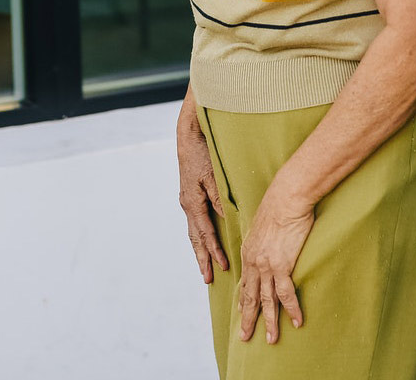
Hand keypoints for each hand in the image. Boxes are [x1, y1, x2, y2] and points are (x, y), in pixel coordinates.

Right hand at [176, 107, 229, 282]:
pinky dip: (200, 236)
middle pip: (195, 239)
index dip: (214, 251)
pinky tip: (206, 241)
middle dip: (202, 259)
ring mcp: (187, 201)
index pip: (205, 234)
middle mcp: (187, 205)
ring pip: (194, 232)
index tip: (223, 267)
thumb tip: (227, 219)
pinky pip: (196, 222)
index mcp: (192, 203)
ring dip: (200, 250)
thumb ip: (219, 199)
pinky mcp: (191, 196)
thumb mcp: (213, 176)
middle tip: (208, 279)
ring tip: (206, 267)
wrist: (189, 135)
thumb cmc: (203, 154)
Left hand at [237, 193, 313, 343]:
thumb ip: (263, 238)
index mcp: (248, 252)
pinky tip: (296, 321)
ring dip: (270, 322)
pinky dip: (291, 309)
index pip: (245, 282)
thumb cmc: (278, 204)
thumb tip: (268, 242)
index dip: (244, 299)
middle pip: (250, 296)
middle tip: (245, 336)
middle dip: (248, 319)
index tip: (243, 311)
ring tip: (271, 339)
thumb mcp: (263, 224)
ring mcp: (267, 265)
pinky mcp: (282, 265)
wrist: (286, 197)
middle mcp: (254, 262)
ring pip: (267, 300)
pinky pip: (286, 293)